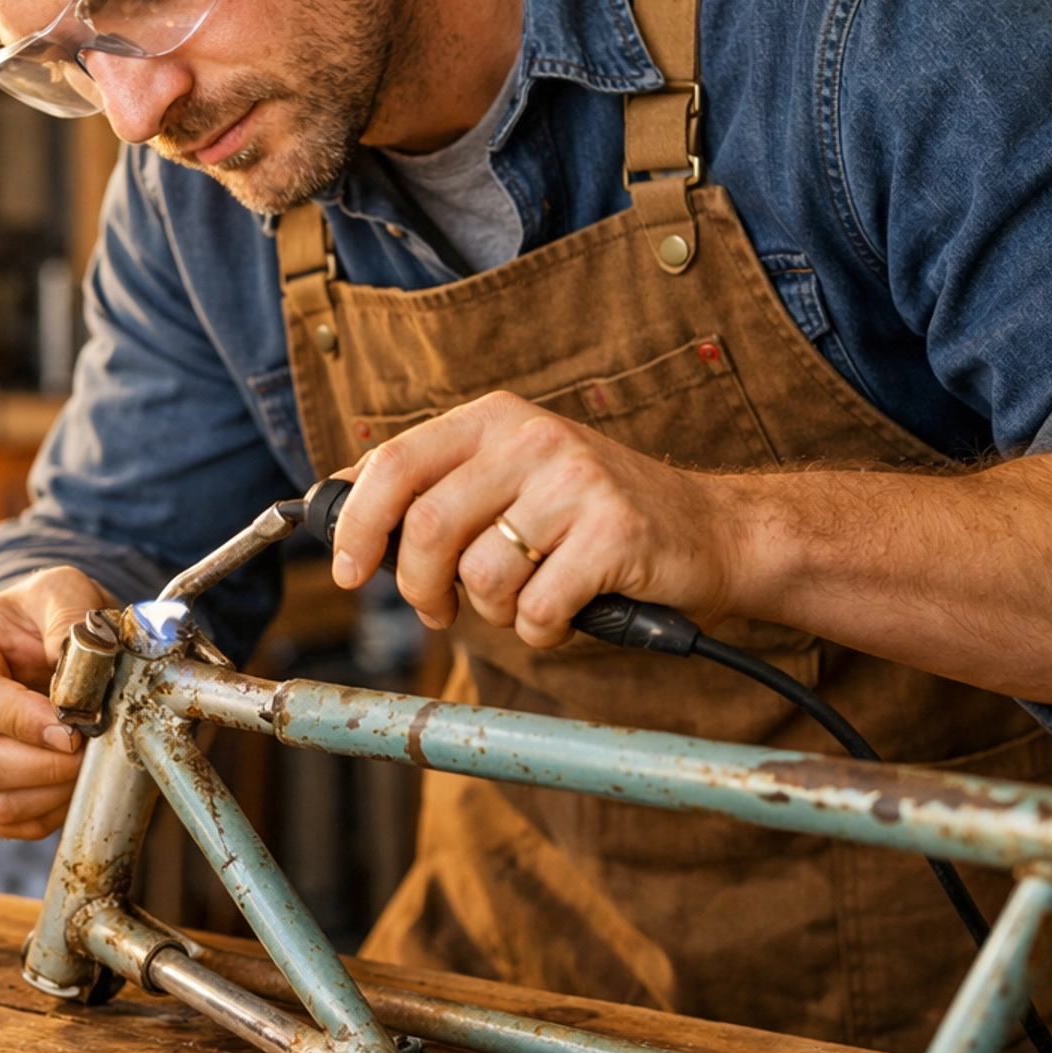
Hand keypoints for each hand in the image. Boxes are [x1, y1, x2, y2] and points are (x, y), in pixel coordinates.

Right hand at [0, 566, 111, 836]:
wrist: (27, 646)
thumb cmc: (39, 618)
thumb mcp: (61, 591)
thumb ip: (70, 615)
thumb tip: (80, 661)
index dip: (25, 721)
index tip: (75, 729)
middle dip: (47, 766)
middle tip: (94, 750)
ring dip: (49, 794)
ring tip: (88, 767)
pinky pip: (0, 823)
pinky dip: (44, 814)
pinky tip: (71, 785)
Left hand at [328, 393, 737, 648]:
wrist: (711, 532)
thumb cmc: (595, 518)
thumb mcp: (511, 479)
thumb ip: (437, 486)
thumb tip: (340, 503)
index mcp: (496, 420)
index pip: (396, 462)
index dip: (358, 523)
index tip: (348, 571)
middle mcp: (533, 438)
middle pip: (430, 527)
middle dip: (420, 588)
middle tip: (436, 611)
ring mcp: (577, 483)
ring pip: (482, 575)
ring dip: (492, 613)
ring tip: (526, 601)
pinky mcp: (614, 534)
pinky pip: (538, 609)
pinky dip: (541, 632)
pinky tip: (566, 614)